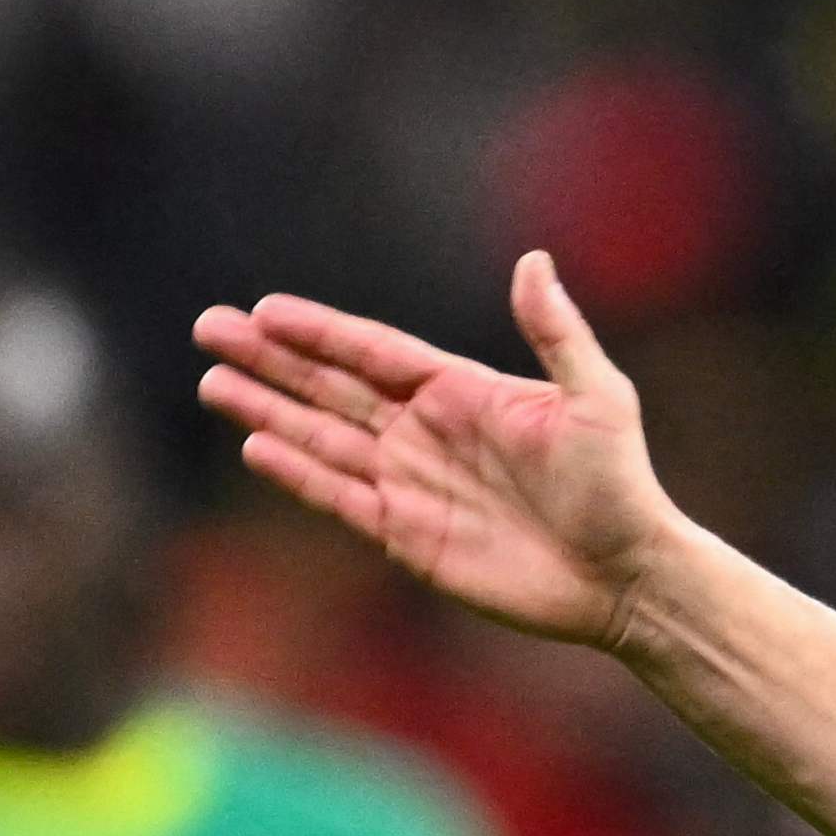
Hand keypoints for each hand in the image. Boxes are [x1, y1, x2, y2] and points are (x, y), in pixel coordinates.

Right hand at [194, 254, 684, 652]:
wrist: (626, 575)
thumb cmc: (622, 484)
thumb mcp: (598, 399)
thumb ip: (557, 333)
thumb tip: (533, 260)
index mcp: (463, 391)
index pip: (374, 352)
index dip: (319, 332)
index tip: (265, 310)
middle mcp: (428, 431)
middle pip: (331, 386)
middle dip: (270, 360)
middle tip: (209, 328)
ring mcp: (414, 483)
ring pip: (323, 438)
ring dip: (268, 412)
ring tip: (213, 382)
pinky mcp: (409, 535)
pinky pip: (341, 497)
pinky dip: (299, 474)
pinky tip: (256, 449)